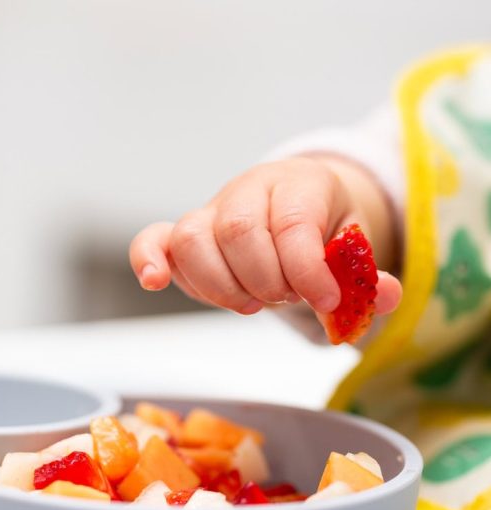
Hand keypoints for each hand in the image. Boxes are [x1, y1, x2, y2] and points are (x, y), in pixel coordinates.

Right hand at [130, 156, 401, 315]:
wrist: (292, 206)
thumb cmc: (323, 230)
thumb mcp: (355, 248)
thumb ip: (367, 274)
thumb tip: (385, 296)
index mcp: (300, 183)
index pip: (293, 222)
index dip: (306, 270)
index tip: (325, 301)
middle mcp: (249, 189)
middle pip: (240, 231)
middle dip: (266, 280)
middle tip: (285, 297)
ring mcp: (211, 210)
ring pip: (194, 239)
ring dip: (222, 286)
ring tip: (252, 302)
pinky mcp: (183, 234)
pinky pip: (153, 239)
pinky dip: (148, 260)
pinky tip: (156, 282)